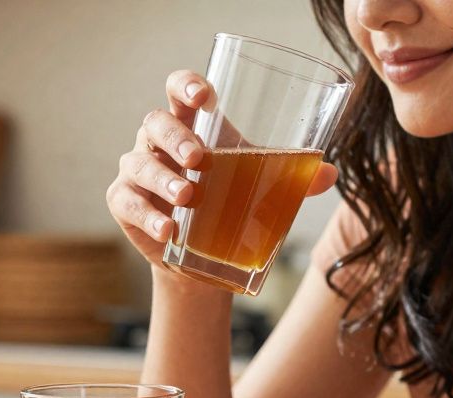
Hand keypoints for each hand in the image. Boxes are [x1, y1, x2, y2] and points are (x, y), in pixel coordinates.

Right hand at [105, 70, 337, 270]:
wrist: (199, 257)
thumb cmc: (226, 202)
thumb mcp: (257, 184)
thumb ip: (290, 176)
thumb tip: (329, 174)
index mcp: (189, 124)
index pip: (177, 89)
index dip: (186, 85)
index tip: (204, 96)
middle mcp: (157, 142)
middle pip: (156, 122)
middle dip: (176, 137)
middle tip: (200, 158)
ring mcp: (136, 170)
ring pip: (140, 163)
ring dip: (163, 179)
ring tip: (188, 197)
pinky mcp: (124, 203)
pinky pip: (128, 203)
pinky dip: (148, 216)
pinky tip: (168, 230)